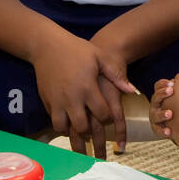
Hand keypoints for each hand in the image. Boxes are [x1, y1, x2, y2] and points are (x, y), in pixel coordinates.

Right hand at [33, 31, 135, 159]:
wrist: (47, 46)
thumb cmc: (77, 50)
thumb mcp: (99, 57)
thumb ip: (115, 75)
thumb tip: (132, 91)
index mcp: (88, 88)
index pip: (102, 114)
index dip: (108, 120)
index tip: (108, 118)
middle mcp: (71, 98)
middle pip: (82, 127)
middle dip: (90, 133)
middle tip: (95, 133)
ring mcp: (56, 101)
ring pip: (64, 129)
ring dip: (72, 133)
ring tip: (79, 133)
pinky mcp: (46, 101)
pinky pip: (53, 121)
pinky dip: (61, 125)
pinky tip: (68, 124)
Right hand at [149, 78, 173, 138]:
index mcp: (163, 96)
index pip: (158, 86)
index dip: (164, 83)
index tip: (172, 83)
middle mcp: (157, 106)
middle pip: (155, 98)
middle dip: (162, 94)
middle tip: (171, 91)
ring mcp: (156, 117)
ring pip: (155, 115)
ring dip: (162, 114)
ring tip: (170, 113)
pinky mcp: (158, 129)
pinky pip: (157, 130)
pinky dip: (162, 131)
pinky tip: (168, 131)